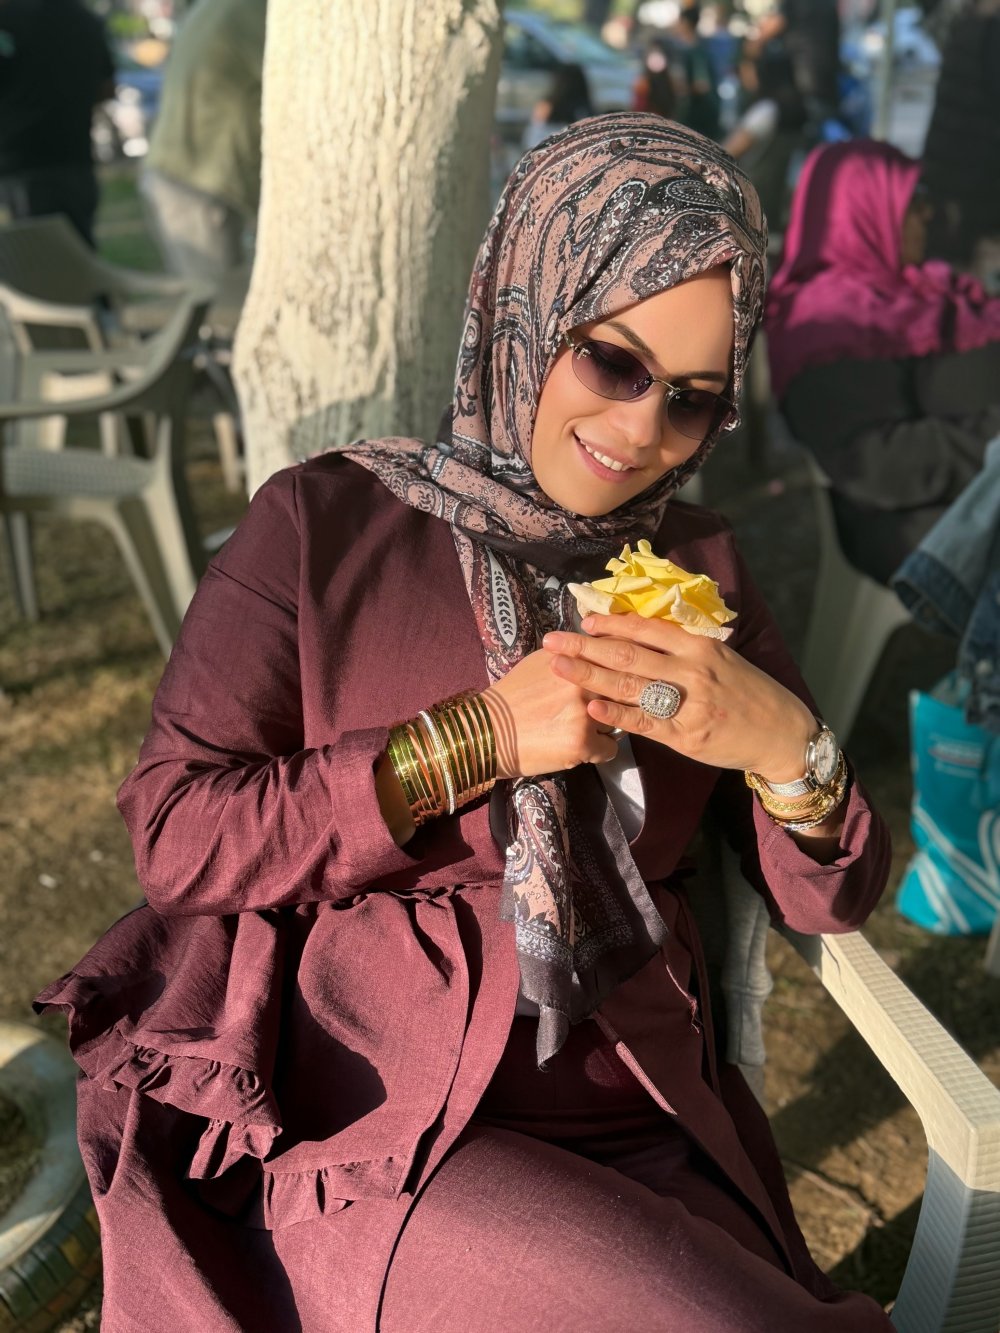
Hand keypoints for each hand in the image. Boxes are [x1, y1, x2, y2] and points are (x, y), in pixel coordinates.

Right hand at [482, 649, 619, 779]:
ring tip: (580, 730)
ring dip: (605, 726)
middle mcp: (581, 680)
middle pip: (622, 690)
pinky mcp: (582, 743)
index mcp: (573, 656)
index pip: (617, 655)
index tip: (616, 678)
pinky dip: (598, 751)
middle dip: (614, 700)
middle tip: (597, 709)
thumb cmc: (512, 696)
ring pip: (618, 720)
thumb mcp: (541, 662)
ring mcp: (584, 712)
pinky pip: (610, 748)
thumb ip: (572, 655)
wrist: (487, 732)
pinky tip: (579, 748)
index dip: (620, 668)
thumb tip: (598, 652)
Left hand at [543, 613, 816, 783]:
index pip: (646, 629)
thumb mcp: (721, 660)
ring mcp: (689, 704)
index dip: (611, 623)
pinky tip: (590, 708)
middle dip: (586, 646)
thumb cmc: (748, 694)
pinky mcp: (687, 736)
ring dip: (590, 675)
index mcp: (699, 647)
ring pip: (631, 686)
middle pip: (629, 654)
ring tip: (559, 668)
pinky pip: (644, 723)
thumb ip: (684, 648)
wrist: (782, 733)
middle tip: (552, 640)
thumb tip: (642, 634)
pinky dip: (616, 715)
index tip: (583, 618)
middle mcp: (692, 671)